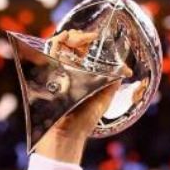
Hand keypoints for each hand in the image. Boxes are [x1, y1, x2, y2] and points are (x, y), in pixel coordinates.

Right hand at [35, 30, 120, 162]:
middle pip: (69, 47)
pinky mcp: (45, 74)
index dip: (87, 43)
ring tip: (78, 36)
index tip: (96, 37)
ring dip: (69, 37)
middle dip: (79, 37)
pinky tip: (65, 37)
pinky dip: (56, 42)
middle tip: (88, 36)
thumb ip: (112, 84)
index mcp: (81, 76)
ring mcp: (55, 73)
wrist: (67, 133)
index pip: (82, 53)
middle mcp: (67, 72)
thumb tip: (124, 69)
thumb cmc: (85, 120)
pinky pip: (48, 54)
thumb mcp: (103, 99)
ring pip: (58, 47)